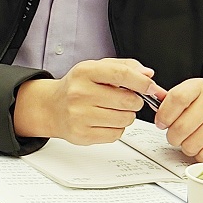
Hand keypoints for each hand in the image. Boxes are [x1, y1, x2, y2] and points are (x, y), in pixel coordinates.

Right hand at [12, 57, 159, 145]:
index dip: (143, 82)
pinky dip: (116, 129)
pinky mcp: (81, 135)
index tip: (151, 87)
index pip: (122, 74)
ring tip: (112, 111)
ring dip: (126, 116)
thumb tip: (148, 75)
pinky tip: (104, 121)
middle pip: (128, 101)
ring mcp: (79, 115)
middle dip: (134, 101)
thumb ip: (125, 67)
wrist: (52, 107)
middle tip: (124, 100)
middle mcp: (79, 93)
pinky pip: (116, 134)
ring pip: (125, 119)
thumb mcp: (97, 68)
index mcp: (85, 72)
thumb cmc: (78, 87)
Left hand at [155, 78, 202, 162]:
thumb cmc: (202, 113)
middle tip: (178, 135)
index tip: (162, 123)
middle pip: (180, 127)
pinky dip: (200, 155)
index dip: (164, 115)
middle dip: (173, 137)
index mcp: (199, 87)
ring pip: (191, 144)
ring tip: (194, 139)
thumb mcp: (185, 100)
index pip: (176, 98)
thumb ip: (167, 102)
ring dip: (187, 147)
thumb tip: (152, 102)